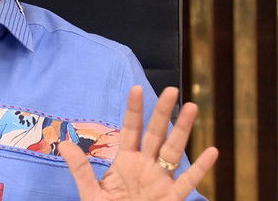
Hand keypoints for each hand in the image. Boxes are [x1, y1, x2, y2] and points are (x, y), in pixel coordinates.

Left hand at [59, 86, 217, 200]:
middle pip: (157, 134)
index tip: (136, 88)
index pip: (131, 130)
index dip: (134, 110)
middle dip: (163, 113)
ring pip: (175, 152)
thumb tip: (66, 144)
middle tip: (172, 90)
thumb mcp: (91, 193)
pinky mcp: (172, 198)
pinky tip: (212, 152)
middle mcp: (146, 167)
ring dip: (183, 131)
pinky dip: (201, 168)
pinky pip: (188, 182)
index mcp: (126, 162)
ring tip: (192, 107)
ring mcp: (161, 182)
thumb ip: (81, 170)